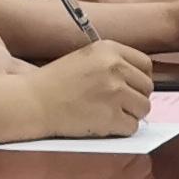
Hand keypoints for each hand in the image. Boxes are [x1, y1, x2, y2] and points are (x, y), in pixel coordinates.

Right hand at [33, 41, 155, 136]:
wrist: (31, 102)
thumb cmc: (54, 83)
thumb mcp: (85, 58)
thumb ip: (113, 63)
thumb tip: (141, 81)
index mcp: (109, 49)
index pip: (146, 65)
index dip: (140, 79)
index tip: (131, 88)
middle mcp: (115, 68)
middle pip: (147, 87)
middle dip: (136, 98)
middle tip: (117, 105)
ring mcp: (114, 92)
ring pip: (144, 108)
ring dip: (130, 114)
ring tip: (109, 114)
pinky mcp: (110, 116)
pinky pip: (132, 127)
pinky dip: (121, 129)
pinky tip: (103, 124)